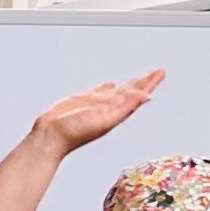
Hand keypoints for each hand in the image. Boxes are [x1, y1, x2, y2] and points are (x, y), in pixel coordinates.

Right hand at [32, 68, 163, 154]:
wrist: (49, 138)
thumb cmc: (74, 133)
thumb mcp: (105, 120)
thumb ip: (126, 107)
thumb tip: (147, 96)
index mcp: (116, 113)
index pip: (137, 95)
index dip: (149, 84)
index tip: (160, 73)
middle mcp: (108, 108)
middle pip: (131, 92)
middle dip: (144, 82)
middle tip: (158, 72)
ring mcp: (95, 105)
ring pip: (116, 91)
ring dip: (129, 84)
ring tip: (140, 78)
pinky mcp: (81, 102)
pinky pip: (98, 92)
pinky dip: (107, 88)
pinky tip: (110, 85)